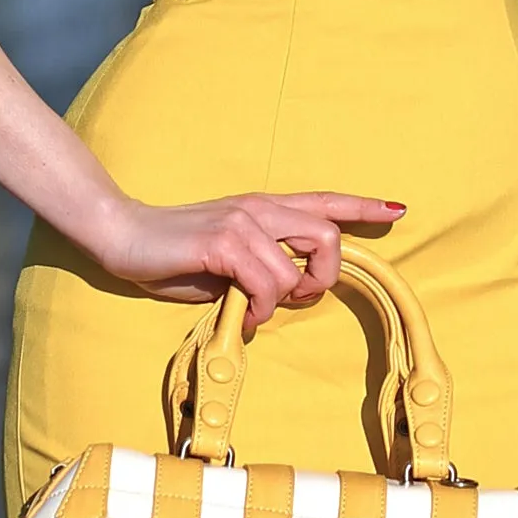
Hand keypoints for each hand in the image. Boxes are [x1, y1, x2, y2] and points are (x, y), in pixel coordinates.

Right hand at [92, 190, 403, 324]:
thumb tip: (282, 293)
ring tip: (252, 312)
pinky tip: (239, 316)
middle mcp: (259, 208)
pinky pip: (266, 286)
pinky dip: (258, 311)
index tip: (396, 210)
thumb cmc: (171, 253)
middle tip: (297, 299)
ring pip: (295, 272)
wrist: (121, 234)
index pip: (323, 201)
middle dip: (324, 279)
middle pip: (327, 237)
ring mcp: (243, 223)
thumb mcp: (225, 262)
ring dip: (280, 304)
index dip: (362, 207)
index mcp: (262, 207)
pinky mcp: (224, 242)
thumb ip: (258, 268)